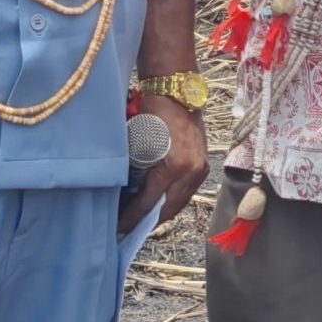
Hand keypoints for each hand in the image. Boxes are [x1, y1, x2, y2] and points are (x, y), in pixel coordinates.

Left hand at [122, 93, 209, 235]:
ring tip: (142, 221)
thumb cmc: (151, 113)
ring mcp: (200, 170)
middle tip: (128, 230)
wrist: (176, 92)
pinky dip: (172, 200)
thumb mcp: (138, 146)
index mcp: (173, 167)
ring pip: (179, 203)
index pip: (148, 203)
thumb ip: (136, 174)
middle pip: (167, 209)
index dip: (132, 218)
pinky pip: (187, 192)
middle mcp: (191, 172)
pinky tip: (158, 204)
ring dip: (161, 213)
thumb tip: (126, 199)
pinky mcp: (204, 166)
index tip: (118, 229)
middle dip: (147, 222)